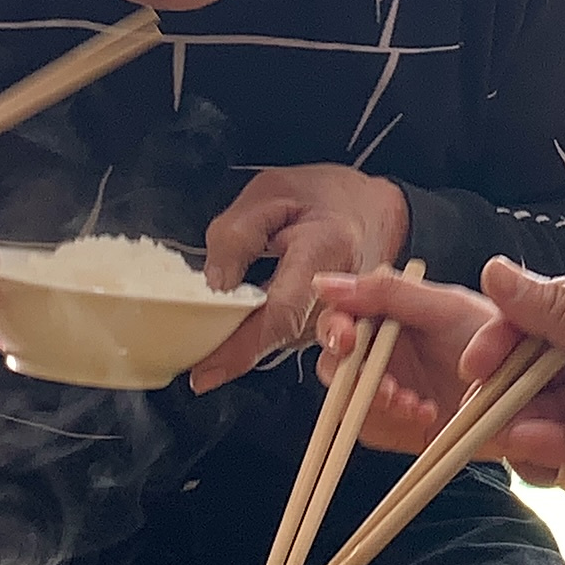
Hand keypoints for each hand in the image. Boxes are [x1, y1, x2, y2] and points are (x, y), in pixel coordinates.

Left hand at [188, 164, 410, 390]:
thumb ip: (236, 237)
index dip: (242, 346)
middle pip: (278, 336)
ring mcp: (339, 317)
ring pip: (278, 342)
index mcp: (326, 250)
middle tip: (191, 352)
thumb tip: (214, 287)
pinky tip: (238, 317)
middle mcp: (342, 294)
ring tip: (212, 323)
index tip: (206, 370)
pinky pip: (284, 337)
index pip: (283, 312)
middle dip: (230, 348)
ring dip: (241, 338)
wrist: (373, 210)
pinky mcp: (330, 328)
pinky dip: (255, 333)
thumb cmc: (325, 197)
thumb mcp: (270, 193)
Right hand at [315, 271, 509, 453]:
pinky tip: (425, 418)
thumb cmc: (496, 334)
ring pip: (350, 403)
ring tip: (416, 406)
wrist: (535, 385)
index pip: (340, 318)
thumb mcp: (446, 306)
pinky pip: (375, 431)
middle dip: (355, 379)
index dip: (335, 329)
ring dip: (377, 407)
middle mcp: (383, 351)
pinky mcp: (402, 425)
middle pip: (337, 365)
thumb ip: (388, 293)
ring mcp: (392, 389)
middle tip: (388, 390)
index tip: (347, 341)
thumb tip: (324, 284)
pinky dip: (394, 427)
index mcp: (388, 314)